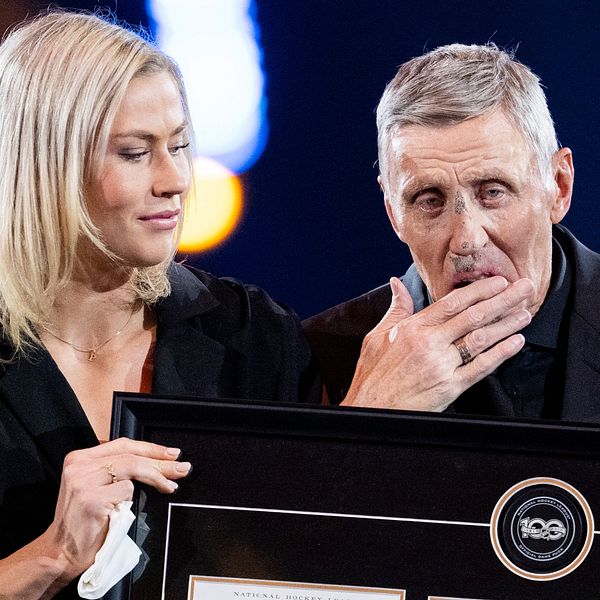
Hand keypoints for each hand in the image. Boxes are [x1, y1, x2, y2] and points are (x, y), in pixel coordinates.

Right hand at [44, 438, 191, 581]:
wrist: (61, 552)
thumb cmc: (85, 520)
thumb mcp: (96, 486)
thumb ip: (116, 469)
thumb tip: (157, 460)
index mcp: (79, 458)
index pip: (122, 444)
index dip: (151, 447)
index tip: (171, 453)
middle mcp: (79, 465)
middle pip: (131, 455)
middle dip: (160, 461)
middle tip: (182, 468)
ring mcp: (83, 481)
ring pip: (132, 468)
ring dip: (157, 477)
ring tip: (170, 485)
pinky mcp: (90, 499)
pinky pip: (125, 491)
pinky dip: (131, 499)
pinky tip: (125, 510)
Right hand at [342, 275, 533, 411]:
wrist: (370, 409)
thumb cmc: (373, 374)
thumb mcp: (377, 336)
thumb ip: (396, 308)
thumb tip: (397, 283)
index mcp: (413, 328)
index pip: (452, 303)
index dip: (479, 290)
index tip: (498, 281)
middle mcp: (429, 344)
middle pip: (473, 317)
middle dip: (503, 300)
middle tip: (525, 288)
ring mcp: (441, 366)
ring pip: (481, 340)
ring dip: (506, 325)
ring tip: (525, 313)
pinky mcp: (449, 387)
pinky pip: (481, 368)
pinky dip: (501, 354)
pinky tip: (515, 342)